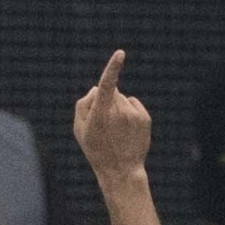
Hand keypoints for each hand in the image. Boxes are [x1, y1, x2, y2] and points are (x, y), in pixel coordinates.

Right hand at [73, 51, 150, 178]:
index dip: (113, 68)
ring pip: (122, 99)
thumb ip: (82, 105)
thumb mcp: (80, 131)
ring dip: (118, 109)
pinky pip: (133, 104)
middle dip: (106, 101)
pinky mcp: (144, 117)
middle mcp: (119, 112)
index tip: (120, 54)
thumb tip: (97, 88)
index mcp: (101, 114)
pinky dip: (129, 112)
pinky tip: (126, 130)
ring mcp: (133, 114)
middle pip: (111, 92)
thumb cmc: (96, 150)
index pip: (107, 86)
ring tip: (116, 131)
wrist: (120, 170)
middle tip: (103, 125)